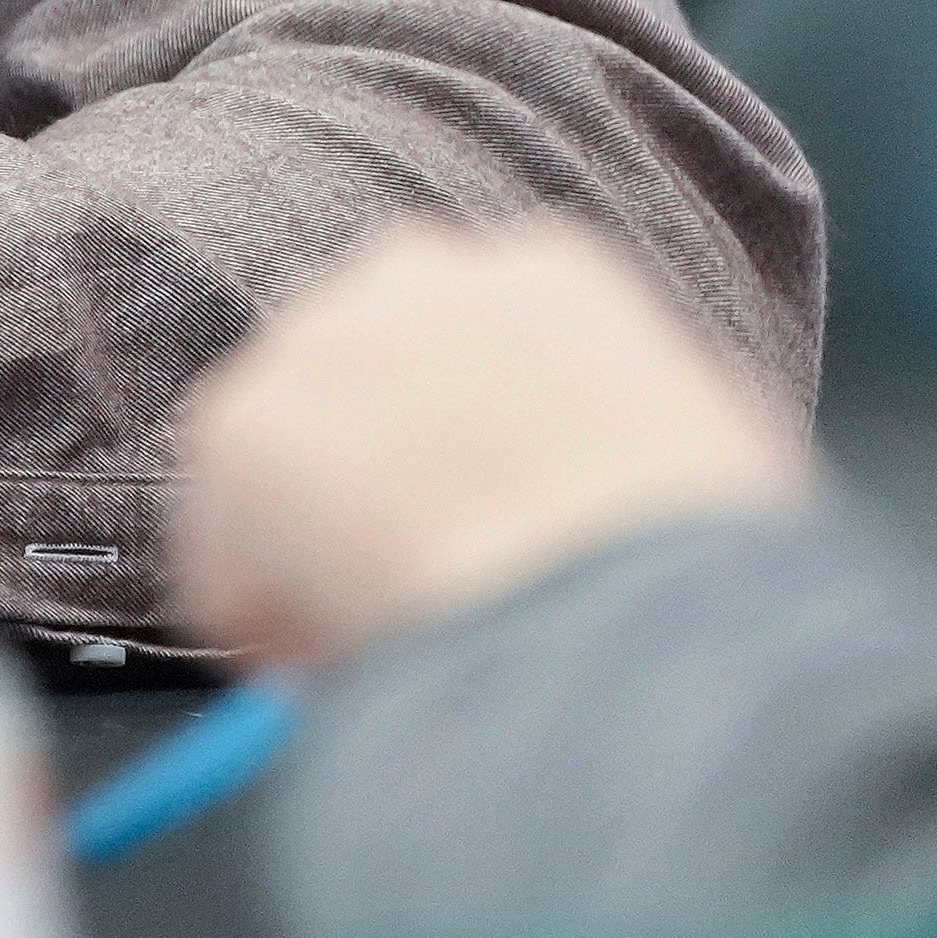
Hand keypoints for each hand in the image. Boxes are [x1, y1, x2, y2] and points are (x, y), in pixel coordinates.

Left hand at [170, 214, 816, 667]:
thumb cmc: (708, 571)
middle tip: (425, 582)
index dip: (464, 453)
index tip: (484, 528)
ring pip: (286, 468)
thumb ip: (622, 437)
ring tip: (398, 633)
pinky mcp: (240, 428)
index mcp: (552, 272)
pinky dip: (268, 627)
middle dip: (377, 478)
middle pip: (360, 382)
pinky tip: (342, 665)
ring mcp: (318, 340)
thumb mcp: (710, 464)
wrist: (629, 604)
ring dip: (315, 548)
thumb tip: (572, 498)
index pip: (466, 344)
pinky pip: (226, 562)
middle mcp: (418, 273)